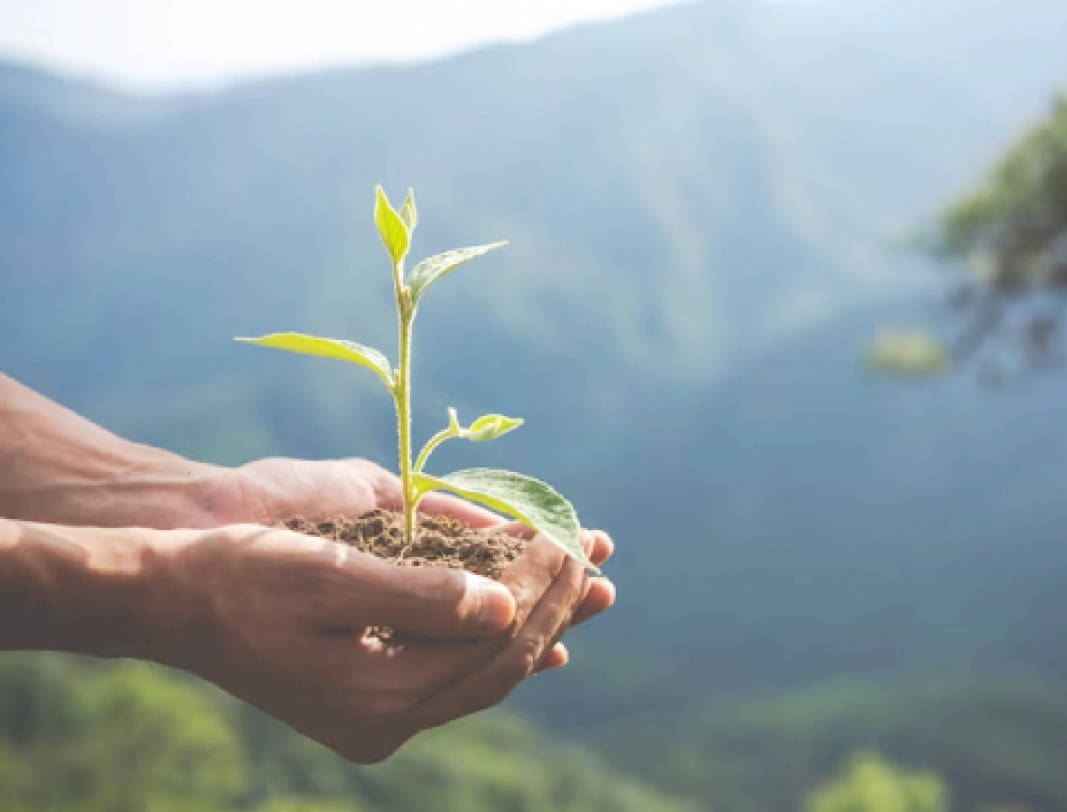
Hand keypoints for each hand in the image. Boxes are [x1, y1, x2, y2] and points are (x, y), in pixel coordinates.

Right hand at [154, 522, 594, 762]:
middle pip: (500, 665)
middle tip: (599, 556)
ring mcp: (378, 721)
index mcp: (377, 695)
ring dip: (540, 626)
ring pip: (485, 675)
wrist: (173, 604)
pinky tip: (541, 639)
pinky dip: (500, 650)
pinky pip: (457, 681)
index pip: (493, 643)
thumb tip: (503, 605)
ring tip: (592, 589)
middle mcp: (385, 722)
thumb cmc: (242, 575)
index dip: (541, 588)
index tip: (572, 537)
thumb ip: (418, 595)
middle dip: (555, 607)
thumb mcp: (327, 575)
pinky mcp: (371, 706)